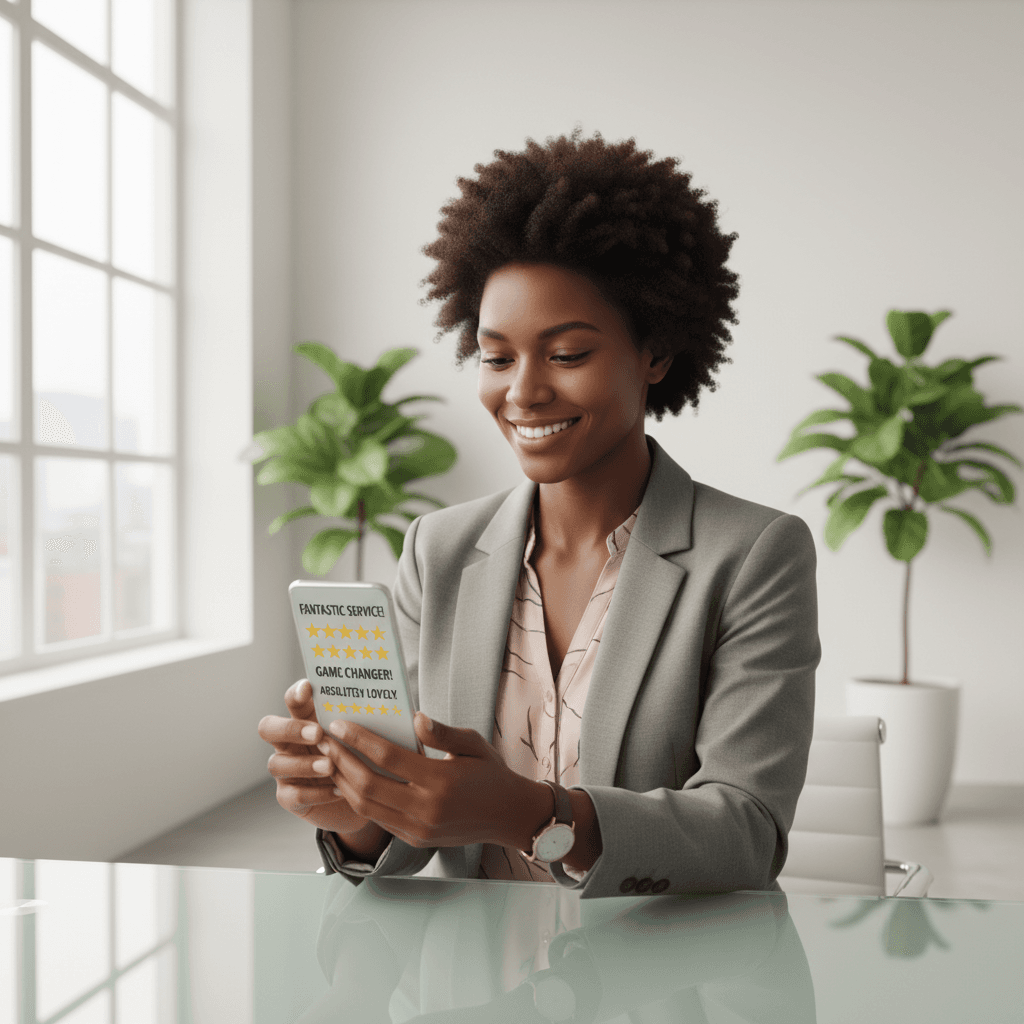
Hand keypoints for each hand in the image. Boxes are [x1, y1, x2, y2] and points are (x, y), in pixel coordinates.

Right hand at [258, 679, 374, 835]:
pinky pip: (292, 794)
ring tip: (330, 766)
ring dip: (304, 763)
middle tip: (318, 733)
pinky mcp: (290, 796)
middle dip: (290, 728)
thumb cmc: (367, 758)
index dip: (296, 693)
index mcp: (307, 718)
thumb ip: (378, 723)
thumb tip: (412, 714)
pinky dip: (315, 792)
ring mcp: (286, 769)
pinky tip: (338, 791)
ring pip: (276, 763)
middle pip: (267, 728)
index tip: (309, 688)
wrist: (365, 798)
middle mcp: (290, 741)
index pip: (293, 700)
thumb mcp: (372, 737)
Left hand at [321, 711, 539, 849]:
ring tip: (329, 760)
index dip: (359, 739)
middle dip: (341, 761)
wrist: (508, 816)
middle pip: (368, 785)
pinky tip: (348, 782)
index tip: (338, 723)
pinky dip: (358, 800)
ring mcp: (418, 828)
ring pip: (367, 807)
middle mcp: (426, 808)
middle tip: (324, 741)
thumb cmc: (490, 773)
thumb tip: (414, 717)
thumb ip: (442, 732)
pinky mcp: (414, 839)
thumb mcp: (473, 744)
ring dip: (343, 783)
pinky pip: (378, 819)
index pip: (388, 757)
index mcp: (440, 781)